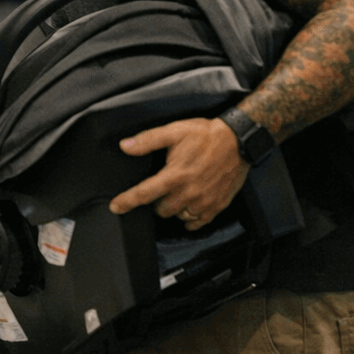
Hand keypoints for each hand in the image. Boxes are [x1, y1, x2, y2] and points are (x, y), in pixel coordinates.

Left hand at [110, 118, 249, 229]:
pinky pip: (197, 222)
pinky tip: (189, 207)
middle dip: (155, 201)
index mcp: (174, 175)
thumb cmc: (205, 135)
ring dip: (173, 209)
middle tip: (161, 188)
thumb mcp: (173, 131)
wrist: (238, 141)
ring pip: (178, 216)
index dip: (126, 201)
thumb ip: (147, 140)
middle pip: (160, 209)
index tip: (115, 207)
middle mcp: (188, 192)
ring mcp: (204, 202)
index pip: (144, 194)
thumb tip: (125, 146)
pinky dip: (190, 218)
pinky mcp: (217, 206)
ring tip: (176, 194)